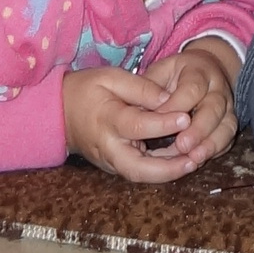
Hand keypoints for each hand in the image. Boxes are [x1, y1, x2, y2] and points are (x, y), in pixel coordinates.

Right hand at [62, 43, 237, 184]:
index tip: (186, 117)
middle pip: (138, 168)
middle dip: (167, 169)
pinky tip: (181, 160)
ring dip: (167, 173)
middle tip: (194, 159)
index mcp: (107, 120)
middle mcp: (108, 147)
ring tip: (194, 161)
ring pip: (140, 175)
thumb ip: (141, 87)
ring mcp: (110, 161)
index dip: (162, 123)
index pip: (137, 126)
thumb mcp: (111, 77)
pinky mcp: (114, 166)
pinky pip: (138, 172)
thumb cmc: (87, 89)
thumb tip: (169, 98)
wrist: (59, 113)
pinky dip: (159, 170)